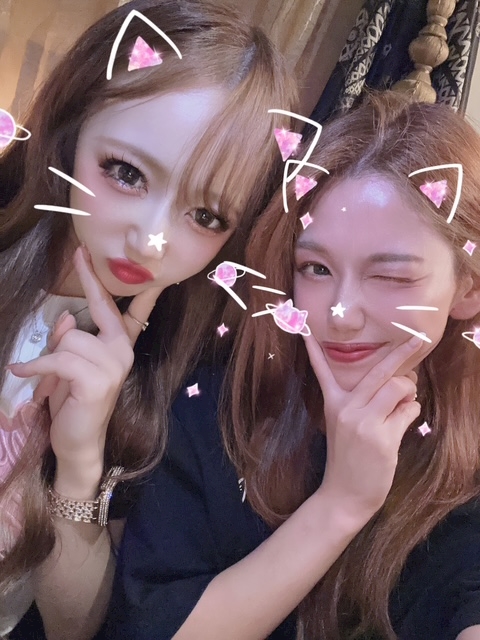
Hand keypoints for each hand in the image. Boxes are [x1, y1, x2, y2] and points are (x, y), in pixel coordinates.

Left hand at [7, 247, 162, 496]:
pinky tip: (20, 370)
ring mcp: (114, 365)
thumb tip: (68, 320)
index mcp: (120, 346)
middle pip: (98, 309)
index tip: (116, 257)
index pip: (129, 310)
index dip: (127, 284)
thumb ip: (70, 340)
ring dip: (52, 356)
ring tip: (48, 377)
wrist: (77, 442)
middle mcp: (123, 351)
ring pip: (71, 338)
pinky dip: (36, 366)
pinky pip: (59, 359)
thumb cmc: (73, 402)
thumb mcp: (68, 365)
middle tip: (78, 257)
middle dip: (87, 285)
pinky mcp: (97, 381)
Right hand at [303, 334, 421, 523]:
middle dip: (403, 351)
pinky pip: (409, 410)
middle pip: (379, 371)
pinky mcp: (383, 437)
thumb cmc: (348, 459)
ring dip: (410, 391)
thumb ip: (366, 403)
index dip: (313, 348)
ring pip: (399, 387)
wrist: (345, 494)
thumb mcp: (347, 426)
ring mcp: (364, 421)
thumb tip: (399, 381)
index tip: (302, 327)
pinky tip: (403, 422)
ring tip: (405, 403)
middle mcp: (347, 408)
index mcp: (333, 403)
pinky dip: (412, 412)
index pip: (321, 370)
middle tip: (419, 338)